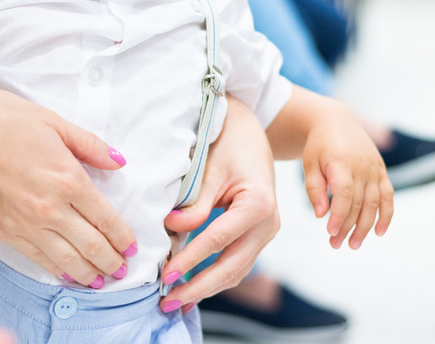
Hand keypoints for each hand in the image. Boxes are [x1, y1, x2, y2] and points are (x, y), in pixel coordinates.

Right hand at [0, 89, 135, 287]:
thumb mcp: (52, 122)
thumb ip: (88, 145)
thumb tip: (116, 160)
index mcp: (67, 178)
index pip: (105, 218)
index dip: (121, 235)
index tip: (130, 244)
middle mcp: (49, 208)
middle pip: (91, 245)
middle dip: (111, 260)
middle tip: (122, 268)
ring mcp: (24, 224)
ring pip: (66, 260)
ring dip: (88, 273)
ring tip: (101, 279)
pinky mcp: (2, 232)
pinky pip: (37, 258)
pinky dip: (56, 270)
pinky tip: (66, 273)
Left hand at [159, 98, 279, 311]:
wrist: (251, 133)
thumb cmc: (229, 143)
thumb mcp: (208, 169)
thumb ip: (195, 204)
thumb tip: (172, 231)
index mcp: (258, 204)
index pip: (217, 241)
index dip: (190, 260)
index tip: (165, 276)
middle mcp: (269, 223)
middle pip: (232, 267)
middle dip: (199, 287)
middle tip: (169, 302)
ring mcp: (268, 231)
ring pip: (237, 270)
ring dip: (207, 287)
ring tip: (177, 300)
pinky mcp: (260, 234)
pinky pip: (239, 262)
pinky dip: (217, 276)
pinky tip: (194, 285)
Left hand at [301, 100, 393, 249]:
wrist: (337, 122)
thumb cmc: (318, 146)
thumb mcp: (309, 164)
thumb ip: (314, 189)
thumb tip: (321, 215)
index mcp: (342, 162)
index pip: (345, 195)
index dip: (339, 216)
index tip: (330, 233)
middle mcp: (362, 166)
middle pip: (359, 203)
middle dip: (348, 227)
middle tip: (336, 244)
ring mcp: (374, 169)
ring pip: (374, 204)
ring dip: (366, 227)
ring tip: (353, 244)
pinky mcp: (381, 171)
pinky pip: (388, 196)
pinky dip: (386, 215)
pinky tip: (379, 233)